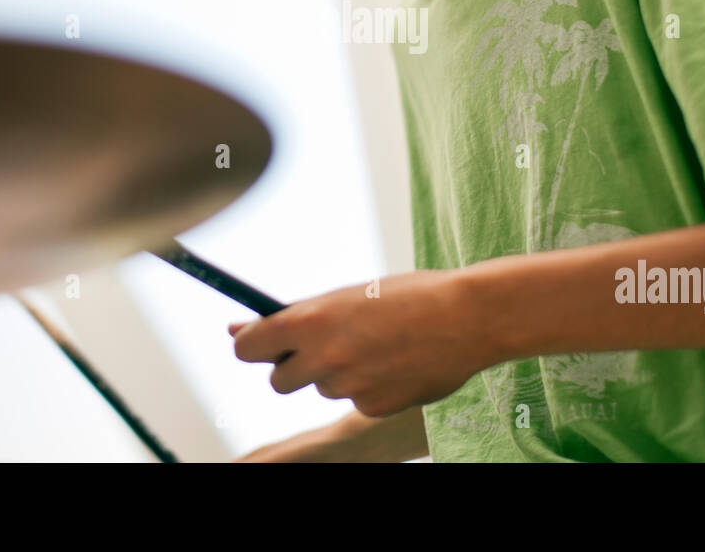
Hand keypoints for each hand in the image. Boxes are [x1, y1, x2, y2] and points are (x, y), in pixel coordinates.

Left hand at [228, 269, 486, 417]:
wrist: (467, 317)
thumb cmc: (407, 296)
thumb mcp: (347, 295)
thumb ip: (296, 315)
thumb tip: (237, 326)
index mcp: (311, 320)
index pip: (247, 347)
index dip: (252, 345)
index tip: (262, 342)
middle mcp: (323, 357)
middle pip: (278, 380)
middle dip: (293, 367)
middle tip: (322, 347)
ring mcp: (347, 387)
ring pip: (323, 387)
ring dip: (338, 373)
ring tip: (377, 345)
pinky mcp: (372, 408)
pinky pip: (356, 401)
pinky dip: (370, 387)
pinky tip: (398, 363)